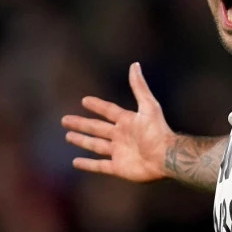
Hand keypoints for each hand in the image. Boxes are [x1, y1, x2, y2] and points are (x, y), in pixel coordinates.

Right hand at [61, 62, 174, 182]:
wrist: (166, 156)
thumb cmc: (158, 132)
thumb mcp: (149, 106)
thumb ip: (139, 87)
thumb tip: (135, 64)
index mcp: (127, 121)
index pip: (108, 111)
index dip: (97, 106)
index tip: (84, 100)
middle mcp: (121, 136)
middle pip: (97, 128)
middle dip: (81, 124)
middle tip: (64, 120)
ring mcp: (119, 152)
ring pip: (95, 145)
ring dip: (82, 140)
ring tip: (68, 136)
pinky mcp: (119, 167)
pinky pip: (100, 165)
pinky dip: (88, 164)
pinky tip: (75, 162)